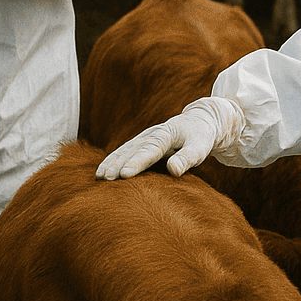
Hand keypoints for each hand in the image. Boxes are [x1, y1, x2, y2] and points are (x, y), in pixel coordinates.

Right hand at [95, 96, 245, 179]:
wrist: (200, 121)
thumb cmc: (201, 137)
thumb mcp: (200, 147)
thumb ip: (187, 158)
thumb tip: (173, 170)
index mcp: (166, 134)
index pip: (150, 149)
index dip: (137, 162)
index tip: (124, 174)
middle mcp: (152, 134)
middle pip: (132, 149)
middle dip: (118, 163)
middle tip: (105, 178)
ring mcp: (145, 137)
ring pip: (125, 149)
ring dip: (112, 162)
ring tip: (99, 176)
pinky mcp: (142, 142)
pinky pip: (125, 151)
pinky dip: (113, 160)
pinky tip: (103, 171)